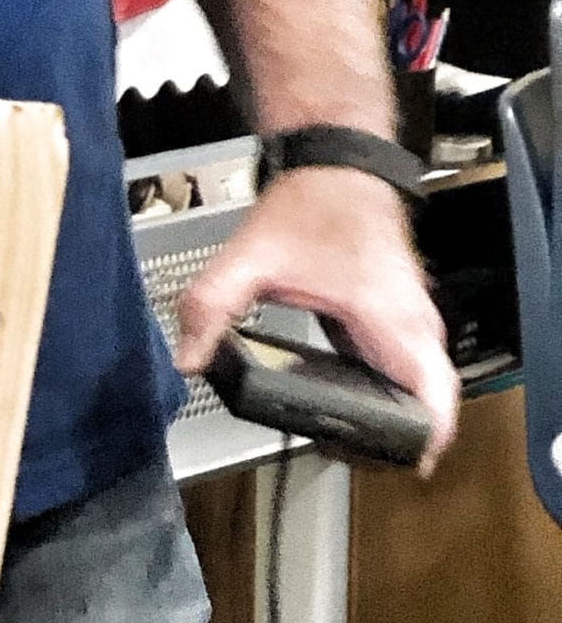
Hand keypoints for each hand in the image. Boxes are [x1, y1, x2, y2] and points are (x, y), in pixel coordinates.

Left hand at [176, 169, 459, 470]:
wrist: (337, 160)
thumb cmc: (308, 204)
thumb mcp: (247, 259)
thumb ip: (211, 310)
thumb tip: (187, 362)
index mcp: (384, 309)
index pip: (431, 381)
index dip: (429, 429)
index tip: (412, 462)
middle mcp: (407, 313)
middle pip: (434, 388)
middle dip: (411, 433)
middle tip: (369, 462)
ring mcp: (407, 310)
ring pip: (427, 373)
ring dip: (409, 411)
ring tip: (367, 445)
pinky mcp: (396, 309)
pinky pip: (410, 359)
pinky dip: (398, 386)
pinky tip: (363, 408)